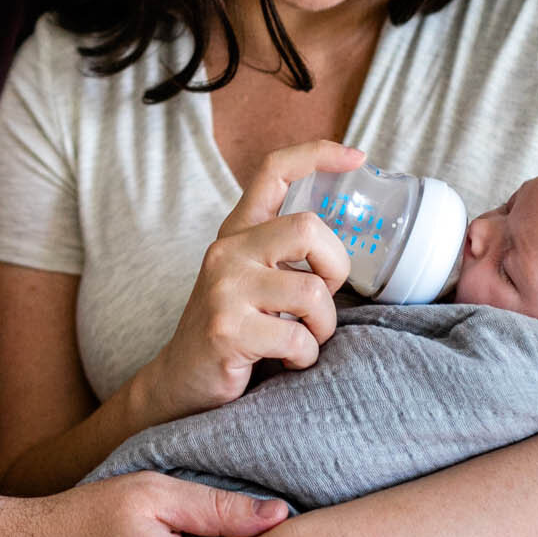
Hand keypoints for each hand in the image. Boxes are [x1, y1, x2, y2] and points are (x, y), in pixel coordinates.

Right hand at [140, 141, 361, 422]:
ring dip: (323, 327)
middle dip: (336, 268)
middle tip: (323, 299)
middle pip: (308, 228)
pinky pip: (298, 340)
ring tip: (303, 340)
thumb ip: (284, 256)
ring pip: (312, 293)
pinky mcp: (226, 329)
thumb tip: (350, 245)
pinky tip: (285, 361)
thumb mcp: (252, 280)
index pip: (274, 172)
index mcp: (237, 233)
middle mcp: (227, 252)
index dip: (318, 154)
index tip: (356, 157)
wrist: (181, 382)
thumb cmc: (234, 331)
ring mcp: (224, 289)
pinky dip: (305, 358)